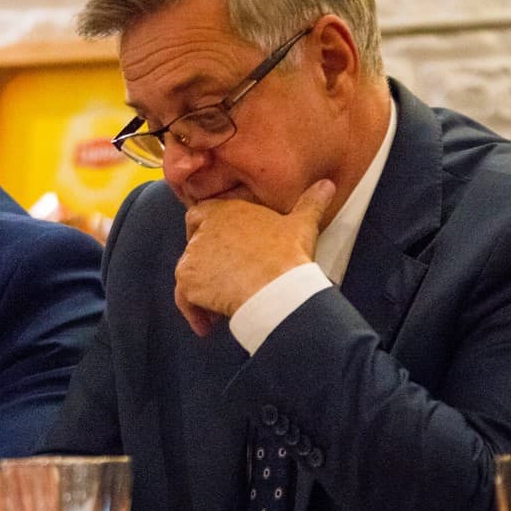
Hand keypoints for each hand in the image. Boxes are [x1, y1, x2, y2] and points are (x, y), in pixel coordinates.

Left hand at [175, 179, 335, 335]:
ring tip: (220, 309)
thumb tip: (327, 185)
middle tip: (227, 284)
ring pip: (189, 275)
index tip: (216, 248)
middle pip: (194, 248)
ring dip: (202, 290)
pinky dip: (192, 312)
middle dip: (207, 267)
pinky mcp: (188, 283)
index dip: (203, 230)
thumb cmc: (289, 254)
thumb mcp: (303, 224)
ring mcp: (192, 257)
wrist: (277, 287)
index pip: (198, 214)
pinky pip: (184, 299)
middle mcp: (203, 231)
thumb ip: (310, 203)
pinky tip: (208, 326)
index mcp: (225, 211)